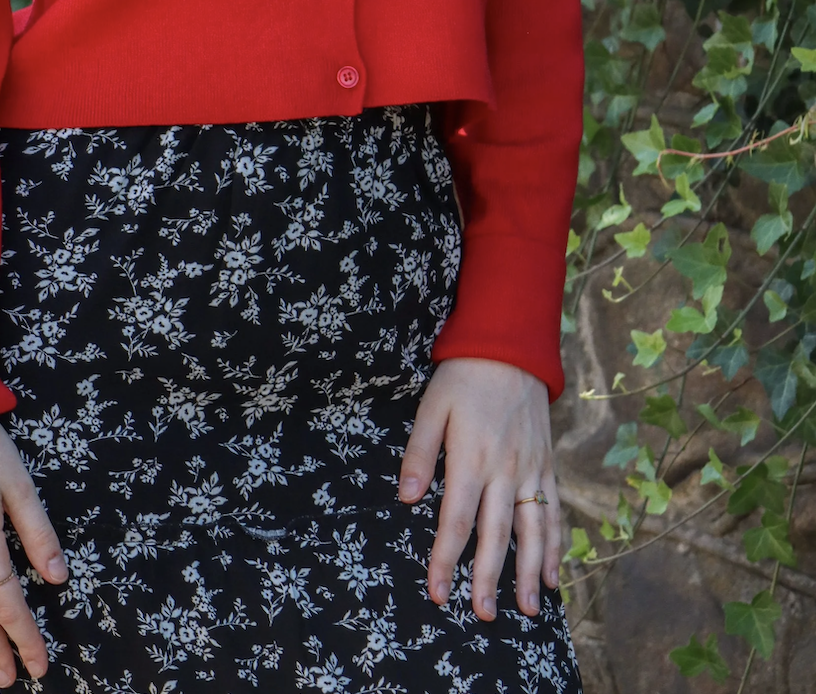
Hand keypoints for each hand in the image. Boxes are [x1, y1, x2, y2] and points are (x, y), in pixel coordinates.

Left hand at [398, 357, 559, 623]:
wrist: (510, 347)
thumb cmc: (463, 377)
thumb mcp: (431, 407)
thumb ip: (419, 453)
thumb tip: (406, 499)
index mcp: (470, 458)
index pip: (456, 520)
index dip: (445, 560)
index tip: (438, 593)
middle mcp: (504, 470)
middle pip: (496, 535)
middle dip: (488, 579)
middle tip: (482, 615)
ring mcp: (531, 469)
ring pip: (532, 530)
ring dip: (528, 572)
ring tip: (525, 609)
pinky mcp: (547, 465)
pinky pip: (554, 511)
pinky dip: (556, 545)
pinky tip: (552, 574)